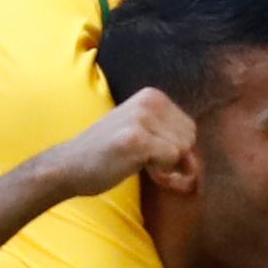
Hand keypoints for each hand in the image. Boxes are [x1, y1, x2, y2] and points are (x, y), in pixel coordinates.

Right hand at [39, 87, 196, 201]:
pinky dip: (158, 172)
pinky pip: (170, 160)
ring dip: (164, 166)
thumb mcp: (143, 134)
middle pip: (189, 140)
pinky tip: (135, 166)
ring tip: (137, 162)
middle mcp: (149, 101)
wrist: (69, 165)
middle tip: (144, 161)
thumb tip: (198, 165)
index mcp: (152, 96)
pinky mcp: (136, 138)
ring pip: (182, 151)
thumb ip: (173, 140)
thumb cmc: (108, 154)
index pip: (190, 129)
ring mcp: (142, 118)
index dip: (174, 150)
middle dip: (172, 159)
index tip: (149, 153)